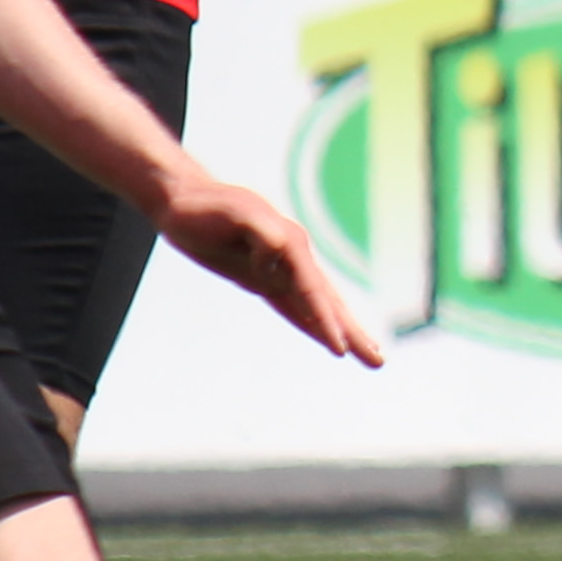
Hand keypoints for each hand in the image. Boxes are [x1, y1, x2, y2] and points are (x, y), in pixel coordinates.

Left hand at [153, 168, 386, 367]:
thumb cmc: (204, 206)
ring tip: (368, 356)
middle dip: (353, 332)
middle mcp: (292, 257)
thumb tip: (281, 252)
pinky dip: (312, 323)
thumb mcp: (232, 213)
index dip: (327, 319)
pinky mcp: (263, 278)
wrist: (182, 199)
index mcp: (289, 243)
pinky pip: (294, 307)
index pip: (313, 289)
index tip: (341, 348)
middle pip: (329, 302)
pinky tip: (326, 338)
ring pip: (317, 307)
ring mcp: (280, 268)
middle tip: (378, 361)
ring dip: (342, 331)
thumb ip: (261, 230)